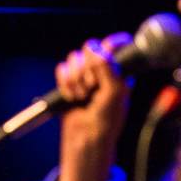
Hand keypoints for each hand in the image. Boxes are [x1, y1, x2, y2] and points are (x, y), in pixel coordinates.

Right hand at [56, 34, 132, 180]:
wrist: (87, 136)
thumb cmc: (108, 118)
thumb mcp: (116, 91)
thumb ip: (107, 67)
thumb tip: (94, 49)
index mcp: (119, 68)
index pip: (114, 43)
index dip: (108, 45)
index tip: (106, 53)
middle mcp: (101, 68)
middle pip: (89, 47)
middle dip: (88, 67)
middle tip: (93, 86)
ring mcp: (84, 74)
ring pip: (73, 58)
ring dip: (76, 78)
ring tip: (82, 95)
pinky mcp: (68, 81)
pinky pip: (61, 69)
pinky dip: (65, 83)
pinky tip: (72, 96)